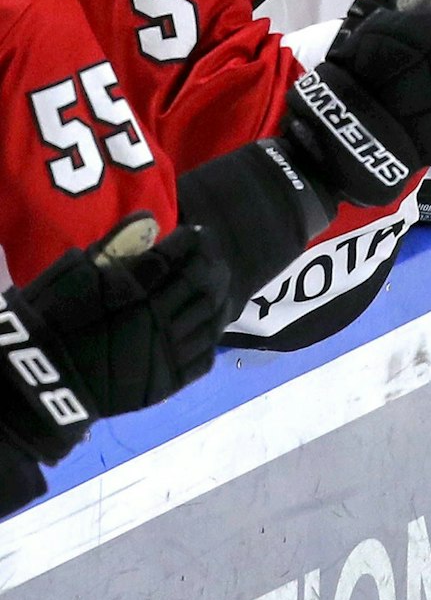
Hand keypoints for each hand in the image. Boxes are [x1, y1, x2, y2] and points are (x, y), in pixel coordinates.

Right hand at [0, 214, 231, 465]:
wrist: (41, 378)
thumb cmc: (54, 318)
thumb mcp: (75, 273)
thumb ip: (115, 246)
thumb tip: (149, 219)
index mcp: (133, 288)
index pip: (180, 255)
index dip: (195, 241)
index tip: (198, 234)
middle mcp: (157, 318)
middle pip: (203, 284)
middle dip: (212, 264)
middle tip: (211, 256)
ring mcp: (166, 352)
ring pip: (212, 317)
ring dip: (219, 295)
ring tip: (216, 284)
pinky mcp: (169, 381)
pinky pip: (205, 354)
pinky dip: (211, 332)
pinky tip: (208, 321)